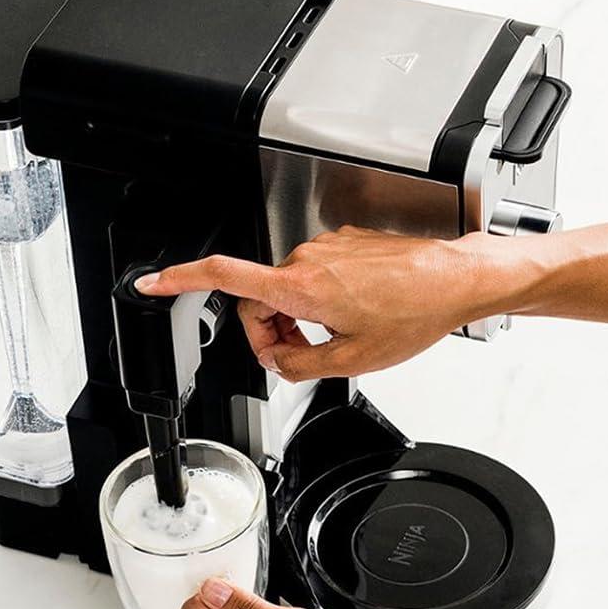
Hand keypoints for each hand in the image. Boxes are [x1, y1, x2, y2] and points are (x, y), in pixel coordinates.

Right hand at [134, 226, 513, 381]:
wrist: (454, 280)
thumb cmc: (414, 313)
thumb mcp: (352, 360)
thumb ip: (300, 365)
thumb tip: (279, 362)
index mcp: (300, 286)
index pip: (224, 275)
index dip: (180, 278)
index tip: (152, 281)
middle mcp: (308, 259)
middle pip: (261, 298)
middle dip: (273, 332)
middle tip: (306, 355)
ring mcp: (328, 247)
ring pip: (290, 289)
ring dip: (301, 317)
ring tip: (342, 336)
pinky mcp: (346, 243)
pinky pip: (316, 274)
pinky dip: (322, 299)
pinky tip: (357, 314)